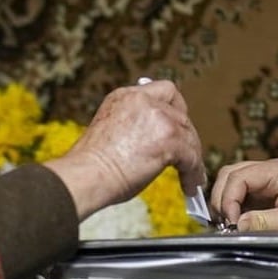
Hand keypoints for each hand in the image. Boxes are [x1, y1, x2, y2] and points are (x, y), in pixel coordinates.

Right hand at [44, 79, 206, 219]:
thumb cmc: (88, 167)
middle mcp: (143, 100)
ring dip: (192, 157)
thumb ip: (131, 128)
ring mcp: (158, 117)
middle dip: (185, 136)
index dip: (174, 109)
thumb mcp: (109, 133)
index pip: (163, 91)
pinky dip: (193, 173)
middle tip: (186, 156)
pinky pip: (192, 156)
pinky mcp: (169, 138)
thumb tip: (149, 145)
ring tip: (191, 177)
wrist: (84, 176)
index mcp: (125, 97)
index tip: (175, 126)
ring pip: (189, 135)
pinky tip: (189, 186)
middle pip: (180, 113)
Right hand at [210, 159, 277, 233]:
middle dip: (221, 200)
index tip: (231, 222)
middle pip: (228, 176)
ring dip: (223, 203)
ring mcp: (261, 183)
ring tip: (228, 224)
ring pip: (228, 184)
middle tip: (225, 224)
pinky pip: (236, 196)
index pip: (238, 177)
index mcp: (276, 172)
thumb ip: (267, 222)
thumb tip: (238, 225)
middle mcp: (266, 173)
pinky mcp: (260, 196)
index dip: (228, 199)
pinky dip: (229, 209)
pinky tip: (234, 224)